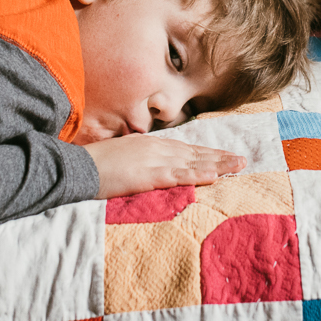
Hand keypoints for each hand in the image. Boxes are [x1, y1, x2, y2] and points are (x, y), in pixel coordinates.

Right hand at [88, 134, 246, 197]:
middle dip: (220, 157)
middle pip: (195, 153)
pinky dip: (197, 175)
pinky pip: (178, 175)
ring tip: (238, 166)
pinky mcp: (148, 175)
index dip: (206, 153)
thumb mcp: (122, 156)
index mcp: (150, 144)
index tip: (224, 156)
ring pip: (193, 162)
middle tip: (242, 160)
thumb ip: (139, 158)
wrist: (78, 166)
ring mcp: (154, 160)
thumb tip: (149, 164)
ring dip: (217, 164)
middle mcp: (157, 148)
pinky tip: (214, 176)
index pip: (185, 149)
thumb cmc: (95, 163)